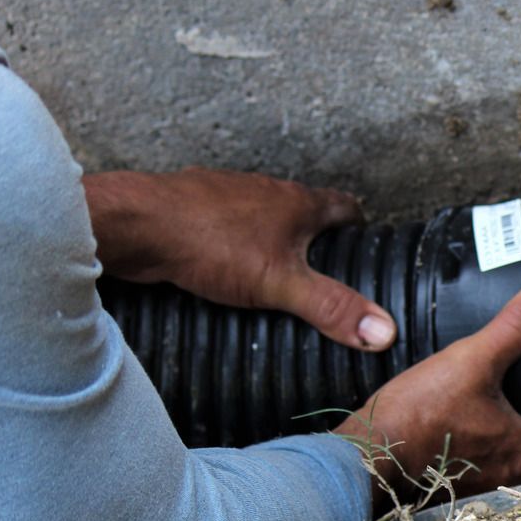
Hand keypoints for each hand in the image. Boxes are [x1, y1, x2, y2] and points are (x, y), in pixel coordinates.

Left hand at [83, 167, 396, 350]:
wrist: (135, 223)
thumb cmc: (210, 243)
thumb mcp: (281, 284)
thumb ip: (332, 307)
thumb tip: (384, 330)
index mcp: (297, 201)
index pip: (345, 206)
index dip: (360, 229)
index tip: (366, 252)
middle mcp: (266, 190)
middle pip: (305, 211)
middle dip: (316, 240)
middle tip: (323, 277)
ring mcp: (228, 195)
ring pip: (263, 216)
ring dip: (274, 240)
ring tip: (276, 278)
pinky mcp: (194, 209)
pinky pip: (227, 225)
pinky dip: (235, 244)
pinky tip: (225, 271)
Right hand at [336, 269, 520, 504]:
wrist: (359, 463)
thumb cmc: (418, 419)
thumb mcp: (472, 362)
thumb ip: (518, 326)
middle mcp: (512, 484)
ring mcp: (480, 493)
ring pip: (520, 477)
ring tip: (520, 417)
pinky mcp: (450, 490)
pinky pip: (483, 476)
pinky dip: (489, 457)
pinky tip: (473, 430)